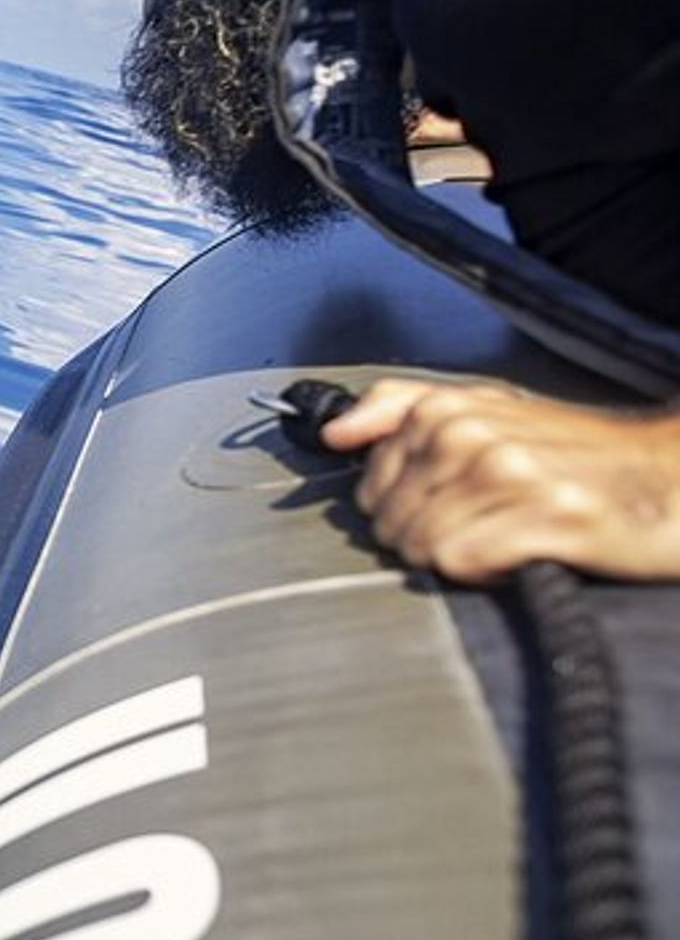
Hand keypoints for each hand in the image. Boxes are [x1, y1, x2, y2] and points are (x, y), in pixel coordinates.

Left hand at [319, 378, 679, 582]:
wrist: (669, 477)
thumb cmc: (572, 454)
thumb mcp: (486, 411)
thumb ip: (400, 408)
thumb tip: (335, 432)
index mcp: (446, 408)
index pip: (369, 486)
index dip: (402, 510)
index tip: (446, 505)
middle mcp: (470, 432)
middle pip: (391, 522)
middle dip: (425, 539)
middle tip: (480, 528)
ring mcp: (508, 471)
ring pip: (422, 545)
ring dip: (458, 558)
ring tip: (502, 539)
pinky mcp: (545, 515)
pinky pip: (461, 561)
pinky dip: (484, 572)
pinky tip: (517, 556)